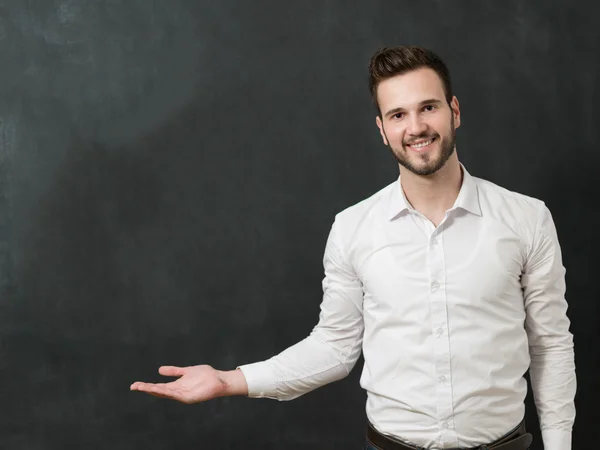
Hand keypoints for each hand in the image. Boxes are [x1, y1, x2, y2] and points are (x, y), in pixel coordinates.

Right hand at [130, 365, 245, 403]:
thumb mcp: (186, 371)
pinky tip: (158, 389)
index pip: (159, 387)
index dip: (147, 386)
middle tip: (133, 386)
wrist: (220, 380)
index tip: (135, 384)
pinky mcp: (189, 397)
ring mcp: (183, 395)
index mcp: (177, 386)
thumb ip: (174, 371)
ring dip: (153, 390)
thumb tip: (159, 370)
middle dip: (146, 389)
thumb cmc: (206, 376)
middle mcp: (178, 392)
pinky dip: (166, 392)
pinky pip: (176, 395)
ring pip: (165, 393)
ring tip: (142, 387)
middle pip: (159, 391)